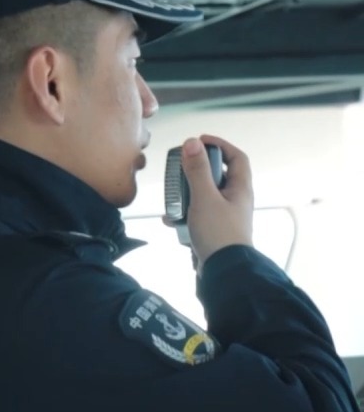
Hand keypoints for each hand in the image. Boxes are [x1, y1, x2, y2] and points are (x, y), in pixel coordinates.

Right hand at [179, 135, 254, 266]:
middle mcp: (236, 200)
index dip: (220, 145)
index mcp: (240, 189)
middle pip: (219, 175)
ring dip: (188, 194)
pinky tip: (171, 219)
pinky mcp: (214, 230)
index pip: (236, 157)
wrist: (224, 270)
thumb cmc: (219, 233)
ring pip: (206, 195)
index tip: (200, 141)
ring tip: (174, 197)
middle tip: (183, 168)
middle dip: (198, 171)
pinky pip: (198, 214)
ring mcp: (225, 216)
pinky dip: (184, 214)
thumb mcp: (204, 198)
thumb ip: (197, 170)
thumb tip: (192, 143)